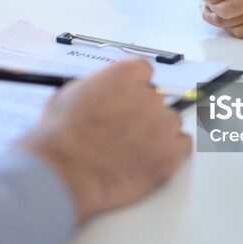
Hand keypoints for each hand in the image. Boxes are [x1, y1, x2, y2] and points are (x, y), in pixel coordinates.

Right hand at [17, 58, 191, 222]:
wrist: (64, 172)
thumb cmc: (60, 136)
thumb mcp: (69, 94)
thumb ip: (95, 89)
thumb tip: (100, 94)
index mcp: (126, 74)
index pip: (143, 71)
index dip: (132, 87)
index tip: (125, 99)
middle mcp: (149, 95)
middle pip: (156, 99)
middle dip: (141, 112)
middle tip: (122, 130)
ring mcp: (163, 125)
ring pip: (170, 123)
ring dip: (156, 133)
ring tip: (132, 149)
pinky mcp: (171, 155)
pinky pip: (182, 146)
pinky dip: (170, 152)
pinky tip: (150, 158)